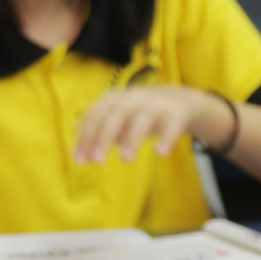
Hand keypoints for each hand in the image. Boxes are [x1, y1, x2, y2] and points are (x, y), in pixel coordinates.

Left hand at [74, 85, 230, 166]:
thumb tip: (82, 157)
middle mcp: (134, 98)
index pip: (95, 115)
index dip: (86, 137)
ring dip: (132, 139)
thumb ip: (101, 136)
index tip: (80, 160)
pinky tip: (160, 153)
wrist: (180, 101)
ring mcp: (156, 104)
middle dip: (105, 137)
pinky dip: (167, 138)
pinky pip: (172, 126)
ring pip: (142, 120)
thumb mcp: (119, 122)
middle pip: (116, 115)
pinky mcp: (177, 113)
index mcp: (115, 99)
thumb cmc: (140, 115)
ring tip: (126, 160)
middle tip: (98, 161)